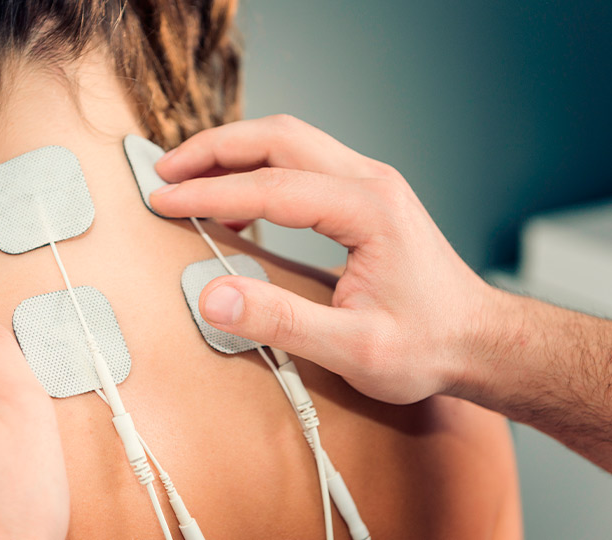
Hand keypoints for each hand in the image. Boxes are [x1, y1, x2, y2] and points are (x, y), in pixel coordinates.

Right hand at [151, 115, 500, 404]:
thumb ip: (282, 321)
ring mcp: (369, 183)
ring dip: (234, 151)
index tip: (164, 202)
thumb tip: (214, 297)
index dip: (209, 193)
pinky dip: (259, 170)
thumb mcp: (354, 348)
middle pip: (278, 137)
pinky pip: (302, 163)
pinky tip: (235, 202)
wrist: (477, 338)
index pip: (271, 187)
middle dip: (214, 149)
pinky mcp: (364, 195)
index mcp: (369, 210)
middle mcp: (370, 181)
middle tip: (165, 171)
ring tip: (188, 175)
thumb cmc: (427, 344)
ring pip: (289, 140)